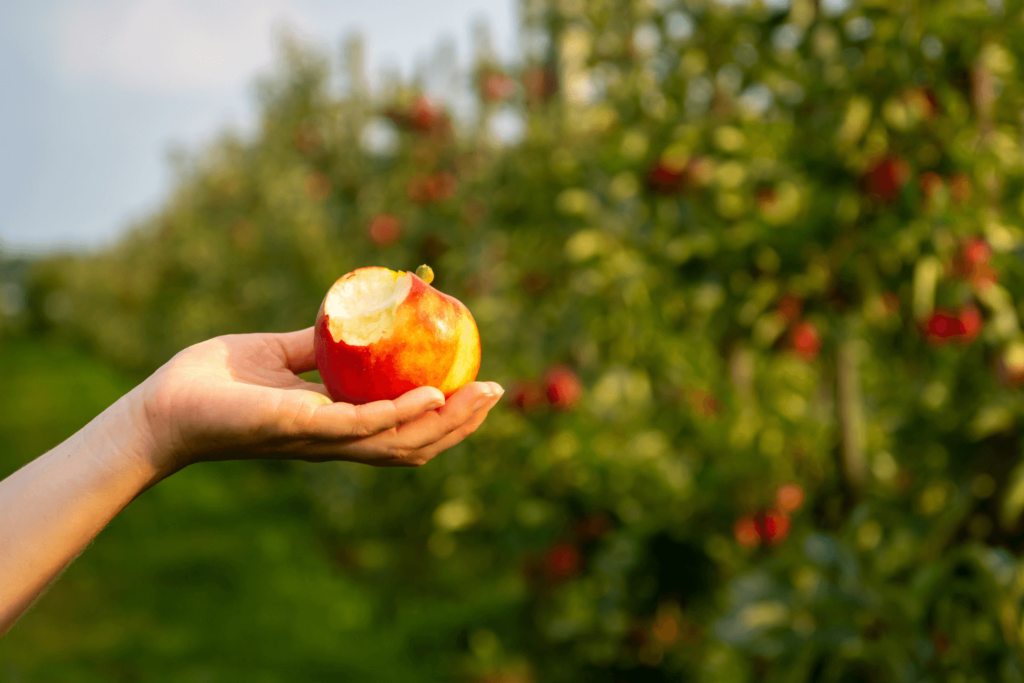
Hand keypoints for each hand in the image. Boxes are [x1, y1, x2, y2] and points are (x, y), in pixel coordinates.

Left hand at [137, 328, 502, 475]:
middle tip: (496, 391)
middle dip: (463, 423)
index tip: (477, 387)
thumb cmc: (213, 383)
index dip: (446, 416)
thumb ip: (315, 347)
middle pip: (416, 443)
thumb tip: (346, 320)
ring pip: (401, 441)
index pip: (403, 430)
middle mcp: (336, 441)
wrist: (161, 407)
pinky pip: (361, 426)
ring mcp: (321, 439)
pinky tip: (431, 395)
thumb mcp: (276, 354)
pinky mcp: (300, 428)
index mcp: (335, 426)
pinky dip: (401, 413)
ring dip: (448, 422)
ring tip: (479, 394)